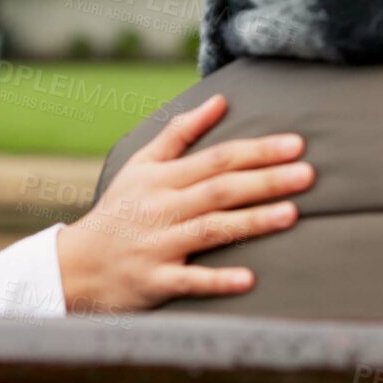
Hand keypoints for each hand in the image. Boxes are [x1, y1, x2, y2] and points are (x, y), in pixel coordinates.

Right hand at [55, 93, 311, 312]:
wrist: (75, 265)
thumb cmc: (119, 210)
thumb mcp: (141, 165)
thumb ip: (180, 133)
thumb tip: (219, 100)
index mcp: (161, 178)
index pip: (217, 159)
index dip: (257, 151)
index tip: (296, 145)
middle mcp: (161, 208)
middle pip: (219, 190)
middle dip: (264, 181)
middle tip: (307, 174)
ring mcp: (158, 246)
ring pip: (210, 230)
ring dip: (251, 222)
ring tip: (291, 214)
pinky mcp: (154, 282)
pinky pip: (189, 280)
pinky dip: (217, 280)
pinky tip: (249, 280)